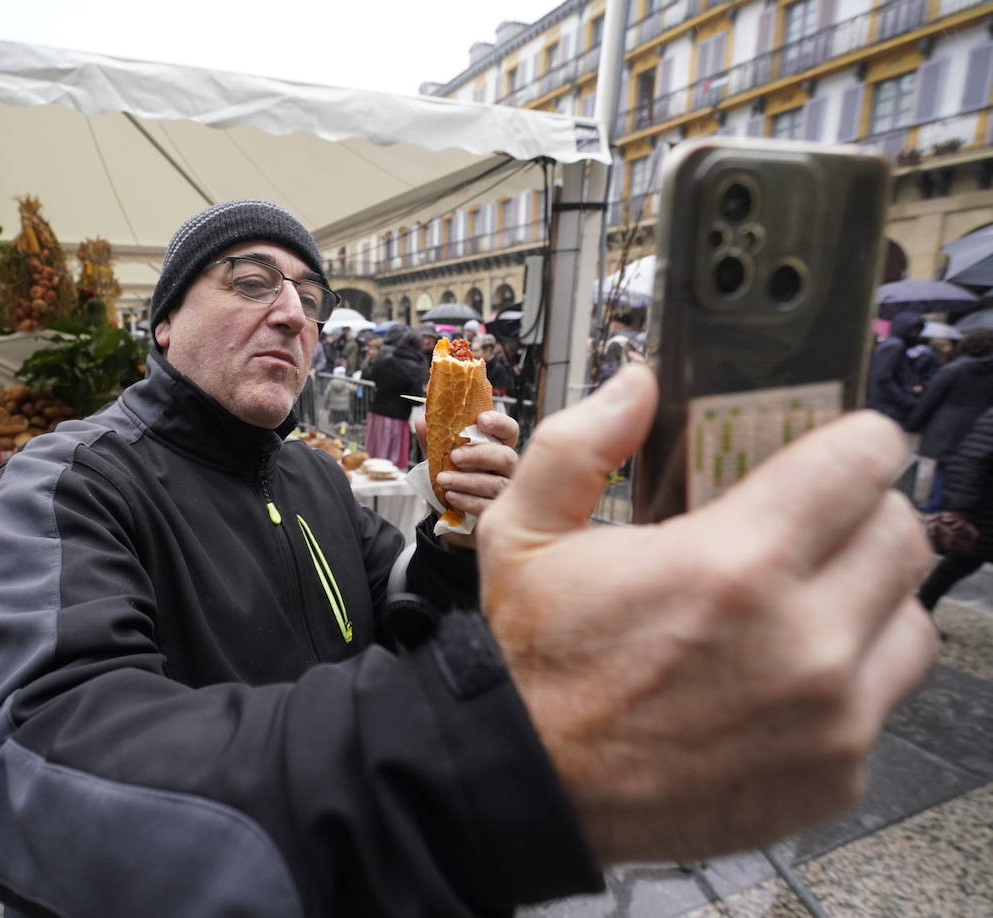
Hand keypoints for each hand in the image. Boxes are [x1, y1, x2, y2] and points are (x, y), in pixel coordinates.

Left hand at [414, 410, 518, 548]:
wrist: (450, 517)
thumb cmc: (453, 482)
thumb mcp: (440, 460)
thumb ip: (433, 441)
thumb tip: (422, 421)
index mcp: (496, 449)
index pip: (508, 430)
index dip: (499, 423)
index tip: (481, 420)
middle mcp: (507, 470)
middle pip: (506, 457)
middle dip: (479, 455)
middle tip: (455, 456)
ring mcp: (506, 493)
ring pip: (496, 483)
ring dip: (467, 480)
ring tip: (443, 480)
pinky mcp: (498, 513)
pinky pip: (488, 506)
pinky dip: (467, 500)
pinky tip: (451, 497)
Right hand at [477, 365, 936, 862]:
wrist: (531, 786)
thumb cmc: (533, 660)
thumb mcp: (523, 532)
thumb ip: (583, 444)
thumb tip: (641, 384)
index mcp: (733, 563)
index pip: (865, 461)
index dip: (855, 440)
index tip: (837, 446)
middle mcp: (803, 640)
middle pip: (903, 534)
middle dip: (862, 513)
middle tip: (811, 522)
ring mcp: (831, 715)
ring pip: (910, 618)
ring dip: (869, 596)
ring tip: (806, 599)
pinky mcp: (836, 773)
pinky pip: (883, 699)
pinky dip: (850, 677)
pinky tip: (784, 674)